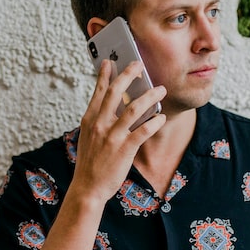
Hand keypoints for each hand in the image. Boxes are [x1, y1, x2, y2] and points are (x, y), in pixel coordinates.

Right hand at [70, 59, 166, 202]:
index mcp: (90, 120)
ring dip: (149, 97)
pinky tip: (162, 117)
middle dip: (128, 76)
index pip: (98, 92)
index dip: (105, 75)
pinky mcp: (124, 149)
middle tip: (139, 65)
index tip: (110, 61)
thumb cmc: (91, 162)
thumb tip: (112, 105)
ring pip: (133, 109)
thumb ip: (99, 120)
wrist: (88, 187)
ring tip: (161, 90)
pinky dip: (154, 122)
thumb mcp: (89, 137)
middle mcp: (99, 125)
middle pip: (115, 93)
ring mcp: (112, 136)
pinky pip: (143, 131)